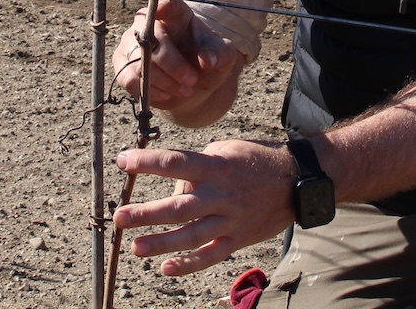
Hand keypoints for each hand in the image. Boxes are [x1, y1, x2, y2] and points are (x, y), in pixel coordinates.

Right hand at [112, 0, 240, 113]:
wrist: (192, 85)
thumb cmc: (206, 62)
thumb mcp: (222, 56)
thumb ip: (219, 54)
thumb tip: (206, 59)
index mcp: (175, 14)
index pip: (168, 5)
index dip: (163, 6)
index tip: (162, 9)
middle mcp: (148, 23)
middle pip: (152, 39)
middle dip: (173, 65)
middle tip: (192, 80)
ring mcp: (130, 42)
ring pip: (139, 62)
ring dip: (164, 81)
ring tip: (184, 90)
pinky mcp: (121, 63)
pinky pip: (128, 78)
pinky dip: (149, 91)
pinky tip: (166, 95)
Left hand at [113, 139, 293, 275]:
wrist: (296, 181)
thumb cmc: (254, 160)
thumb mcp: (226, 149)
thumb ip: (197, 165)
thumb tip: (173, 186)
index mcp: (215, 167)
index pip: (175, 163)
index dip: (147, 162)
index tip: (122, 161)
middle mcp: (221, 195)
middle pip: (179, 207)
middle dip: (147, 213)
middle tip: (120, 217)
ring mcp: (230, 220)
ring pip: (192, 236)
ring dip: (162, 243)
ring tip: (135, 247)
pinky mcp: (237, 239)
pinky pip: (211, 255)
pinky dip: (189, 264)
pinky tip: (166, 267)